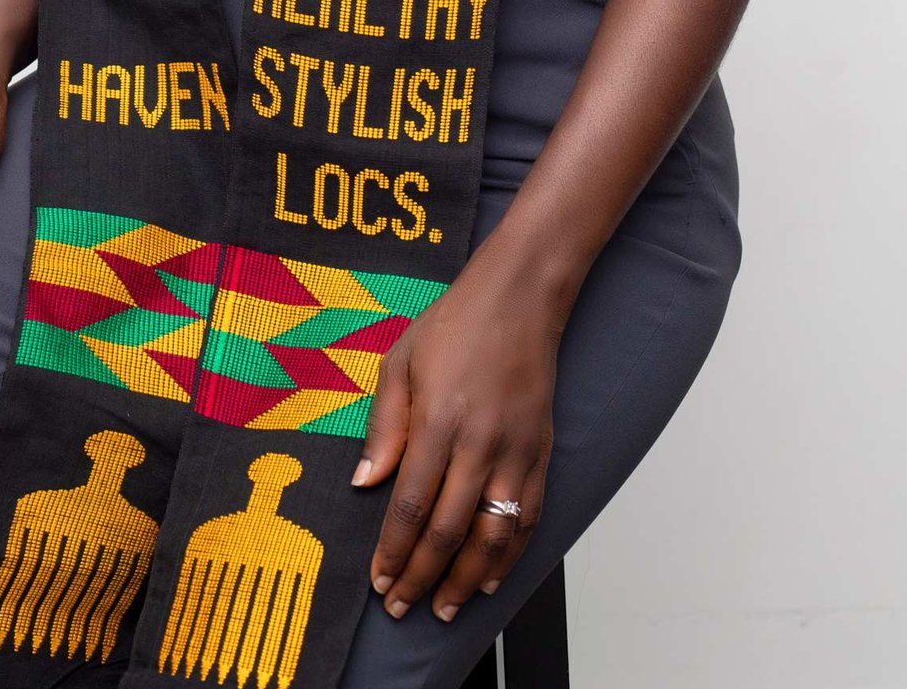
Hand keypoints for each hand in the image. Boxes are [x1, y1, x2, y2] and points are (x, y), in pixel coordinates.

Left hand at [352, 262, 564, 623]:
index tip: (378, 579)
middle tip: (401, 607)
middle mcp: (479, 443)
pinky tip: (490, 578)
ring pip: (492, 535)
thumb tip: (365, 482)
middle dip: (422, 577)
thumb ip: (383, 425)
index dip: (393, 551)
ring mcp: (515, 451)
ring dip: (467, 579)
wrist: (520, 297)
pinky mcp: (541, 452)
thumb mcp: (400, 361)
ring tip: (446, 608)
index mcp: (438, 420)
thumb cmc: (455, 322)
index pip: (410, 504)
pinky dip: (510, 555)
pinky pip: (528, 517)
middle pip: (448, 531)